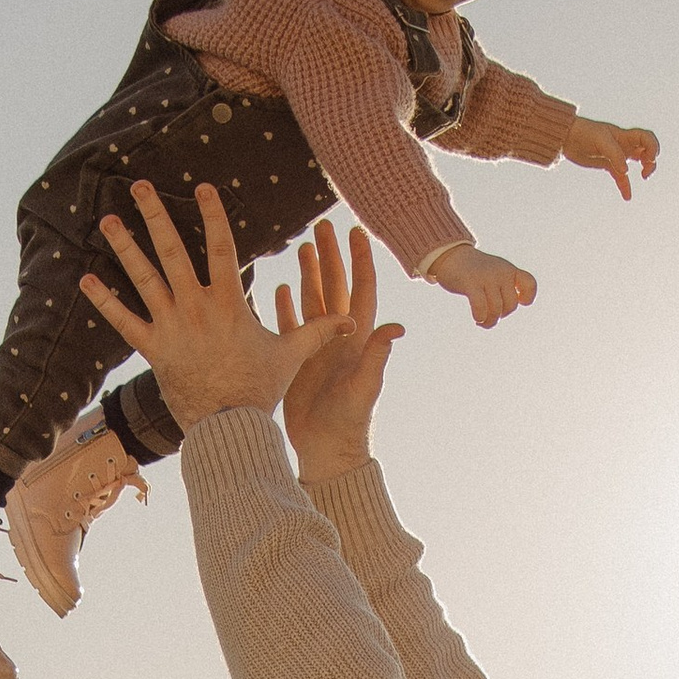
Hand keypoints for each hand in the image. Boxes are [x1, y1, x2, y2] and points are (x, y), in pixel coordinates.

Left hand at [80, 180, 348, 427]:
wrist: (229, 427)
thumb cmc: (259, 390)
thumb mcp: (291, 356)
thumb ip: (317, 331)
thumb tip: (353, 322)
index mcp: (229, 303)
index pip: (222, 248)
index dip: (213, 215)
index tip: (203, 187)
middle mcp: (196, 308)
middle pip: (173, 251)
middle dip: (156, 215)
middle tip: (140, 185)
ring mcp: (172, 327)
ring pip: (144, 279)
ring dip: (125, 247)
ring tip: (108, 220)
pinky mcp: (154, 349)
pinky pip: (125, 322)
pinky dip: (105, 302)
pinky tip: (85, 280)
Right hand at [279, 221, 405, 481]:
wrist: (327, 452)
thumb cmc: (349, 424)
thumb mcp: (364, 388)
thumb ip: (377, 356)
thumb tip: (397, 327)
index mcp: (357, 340)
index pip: (361, 290)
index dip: (360, 261)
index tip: (356, 231)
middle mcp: (339, 339)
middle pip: (334, 286)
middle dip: (331, 255)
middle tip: (323, 226)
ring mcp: (318, 348)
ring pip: (313, 300)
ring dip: (309, 274)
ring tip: (303, 246)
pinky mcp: (298, 361)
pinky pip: (292, 325)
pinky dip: (287, 306)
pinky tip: (281, 287)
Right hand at [424, 240, 537, 327]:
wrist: (452, 256)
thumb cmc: (475, 271)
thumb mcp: (495, 273)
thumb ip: (505, 287)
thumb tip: (508, 308)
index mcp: (509, 270)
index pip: (530, 283)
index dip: (527, 298)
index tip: (518, 301)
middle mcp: (501, 272)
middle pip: (511, 305)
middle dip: (501, 315)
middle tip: (490, 313)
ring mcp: (487, 277)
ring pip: (496, 310)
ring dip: (489, 321)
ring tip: (481, 321)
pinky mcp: (471, 283)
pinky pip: (481, 307)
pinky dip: (481, 317)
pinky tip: (477, 318)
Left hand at [561, 116, 658, 197]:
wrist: (567, 138)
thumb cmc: (585, 133)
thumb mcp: (601, 141)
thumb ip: (615, 155)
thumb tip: (626, 171)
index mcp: (625, 136)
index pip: (647, 138)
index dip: (653, 148)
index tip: (648, 159)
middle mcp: (624, 144)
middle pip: (647, 150)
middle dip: (651, 160)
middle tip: (645, 171)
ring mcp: (616, 156)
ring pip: (637, 163)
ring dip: (644, 169)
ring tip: (643, 177)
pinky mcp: (608, 166)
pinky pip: (621, 178)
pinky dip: (625, 186)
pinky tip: (627, 197)